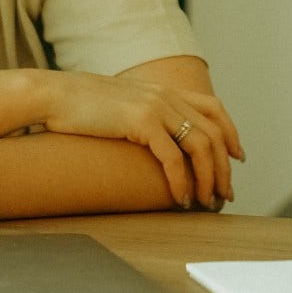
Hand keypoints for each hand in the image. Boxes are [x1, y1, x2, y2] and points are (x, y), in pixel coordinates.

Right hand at [35, 71, 243, 210]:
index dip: (231, 132)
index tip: (237, 157)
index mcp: (164, 90)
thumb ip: (143, 113)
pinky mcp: (140, 121)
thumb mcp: (121, 103)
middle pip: (213, 133)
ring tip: (206, 202)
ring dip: (207, 179)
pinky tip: (181, 199)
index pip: (213, 108)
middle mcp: (166, 95)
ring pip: (200, 146)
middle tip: (225, 194)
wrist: (53, 94)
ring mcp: (155, 106)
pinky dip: (181, 181)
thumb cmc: (81, 106)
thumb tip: (153, 137)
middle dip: (223, 168)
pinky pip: (172, 157)